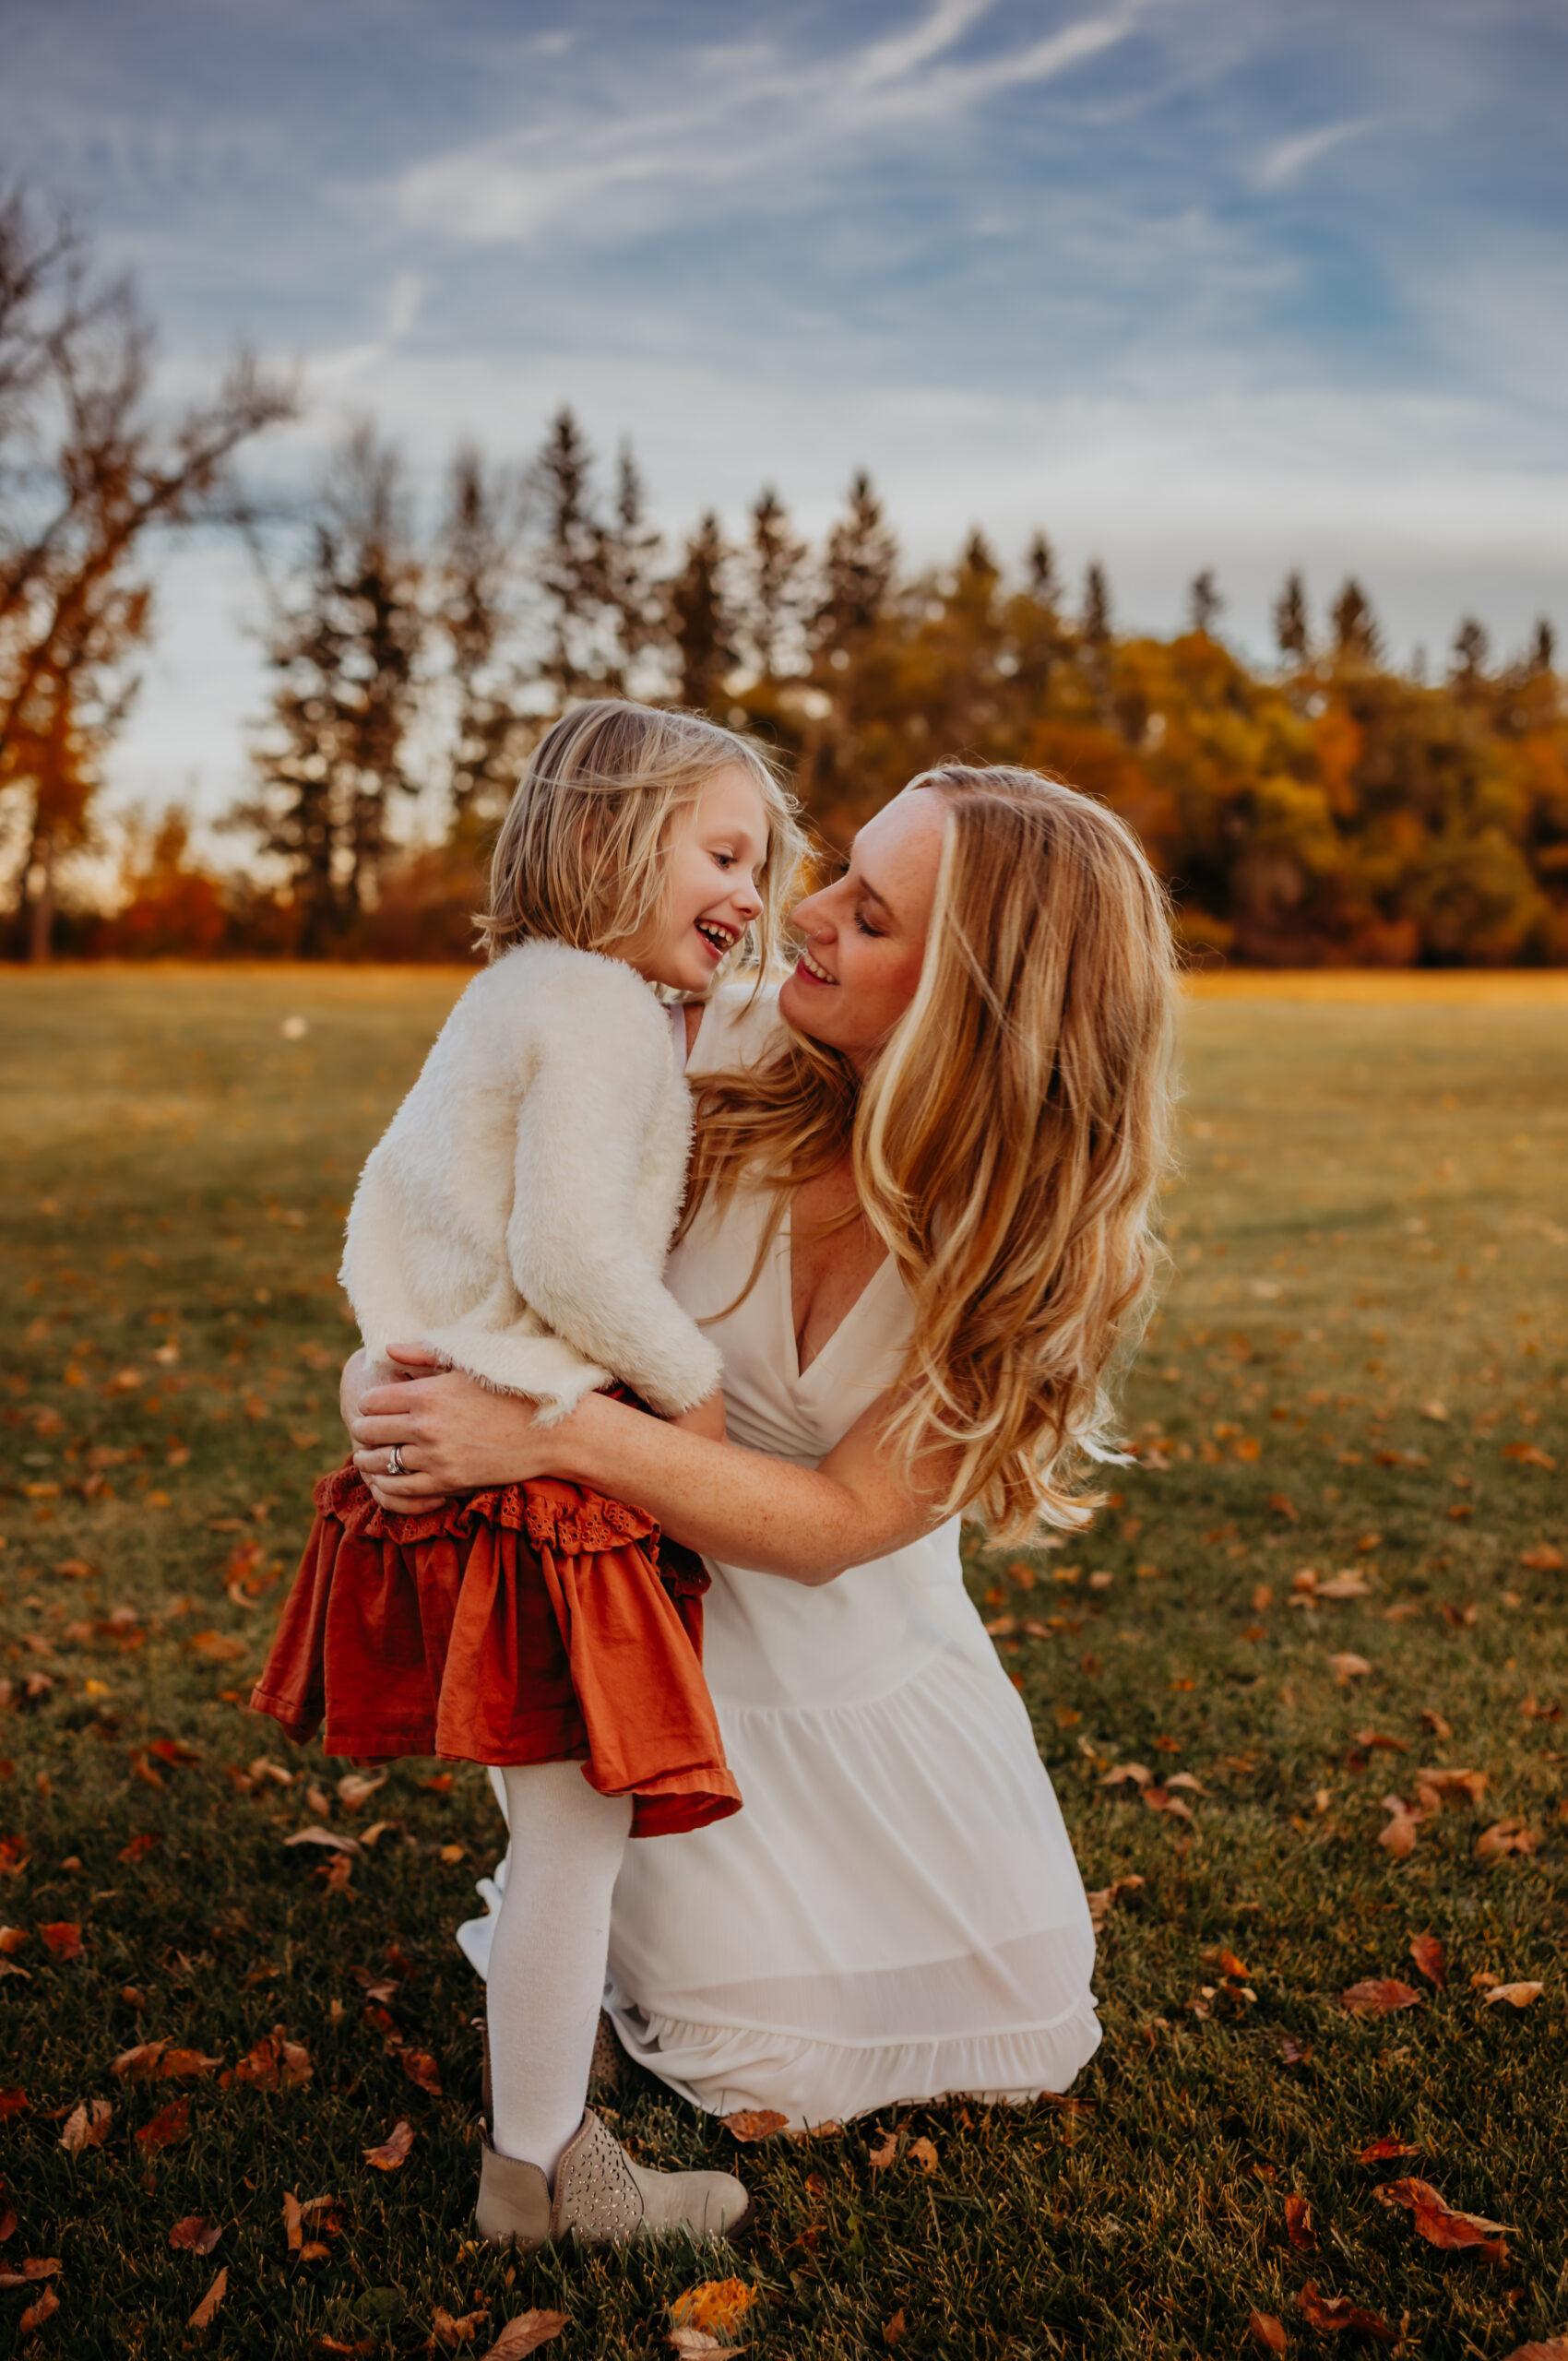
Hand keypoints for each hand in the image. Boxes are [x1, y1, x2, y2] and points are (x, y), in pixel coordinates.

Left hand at [347, 1341, 581, 1501]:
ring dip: (370, 1458)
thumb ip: (424, 1355)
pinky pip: (400, 1489)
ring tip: (371, 1455)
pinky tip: (387, 1479)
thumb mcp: (469, 1363)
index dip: (369, 1403)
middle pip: (368, 1431)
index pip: (371, 1401)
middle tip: (367, 1430)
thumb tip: (388, 1350)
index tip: (376, 1405)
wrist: (551, 1430)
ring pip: (379, 1462)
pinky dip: (387, 1485)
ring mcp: (436, 1457)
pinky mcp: (448, 1482)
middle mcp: (426, 1426)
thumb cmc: (513, 1390)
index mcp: (427, 1393)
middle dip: (364, 1429)